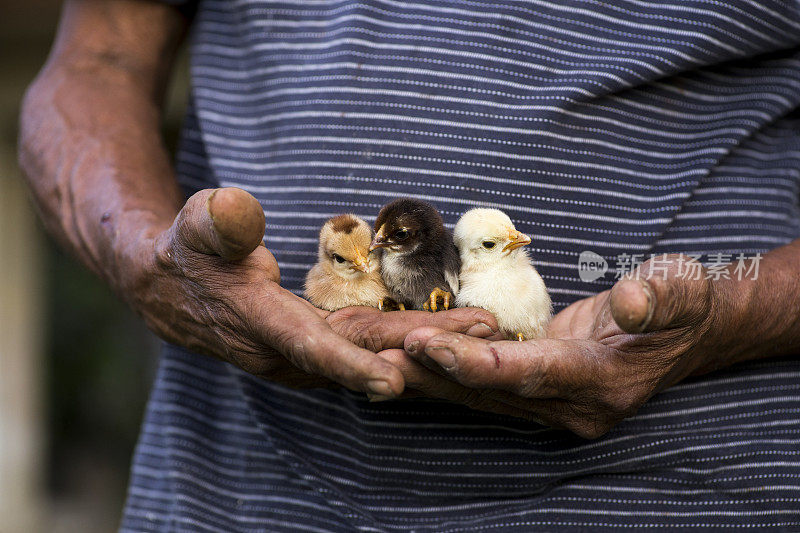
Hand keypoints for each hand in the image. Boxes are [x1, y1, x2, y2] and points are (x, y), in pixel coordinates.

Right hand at [123, 187, 499, 395]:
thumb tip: (236, 207)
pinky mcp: (321, 344)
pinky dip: (411, 339)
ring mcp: (309, 353)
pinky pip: (372, 344)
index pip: (311, 348)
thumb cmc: (191, 249)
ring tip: (486, 330)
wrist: (179, 290)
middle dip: (424, 349)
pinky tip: (451, 329)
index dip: (352, 365)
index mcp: (261, 325)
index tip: (395, 382)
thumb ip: (217, 221)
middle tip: (486, 336)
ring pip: (375, 351)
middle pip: (364, 353)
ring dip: (429, 345)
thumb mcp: (196, 226)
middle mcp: (290, 352)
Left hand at [394, 255, 738, 437]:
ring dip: (429, 378)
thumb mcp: (680, 290)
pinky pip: (485, 386)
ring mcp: (553, 402)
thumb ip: (659, 297)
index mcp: (601, 381)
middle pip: (490, 392)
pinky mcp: (539, 389)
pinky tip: (410, 361)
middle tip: (376, 356)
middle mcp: (572, 405)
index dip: (475, 362)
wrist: (687, 331)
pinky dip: (448, 374)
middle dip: (433, 374)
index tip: (427, 345)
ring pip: (480, 395)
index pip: (528, 374)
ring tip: (376, 359)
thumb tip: (630, 303)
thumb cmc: (682, 303)